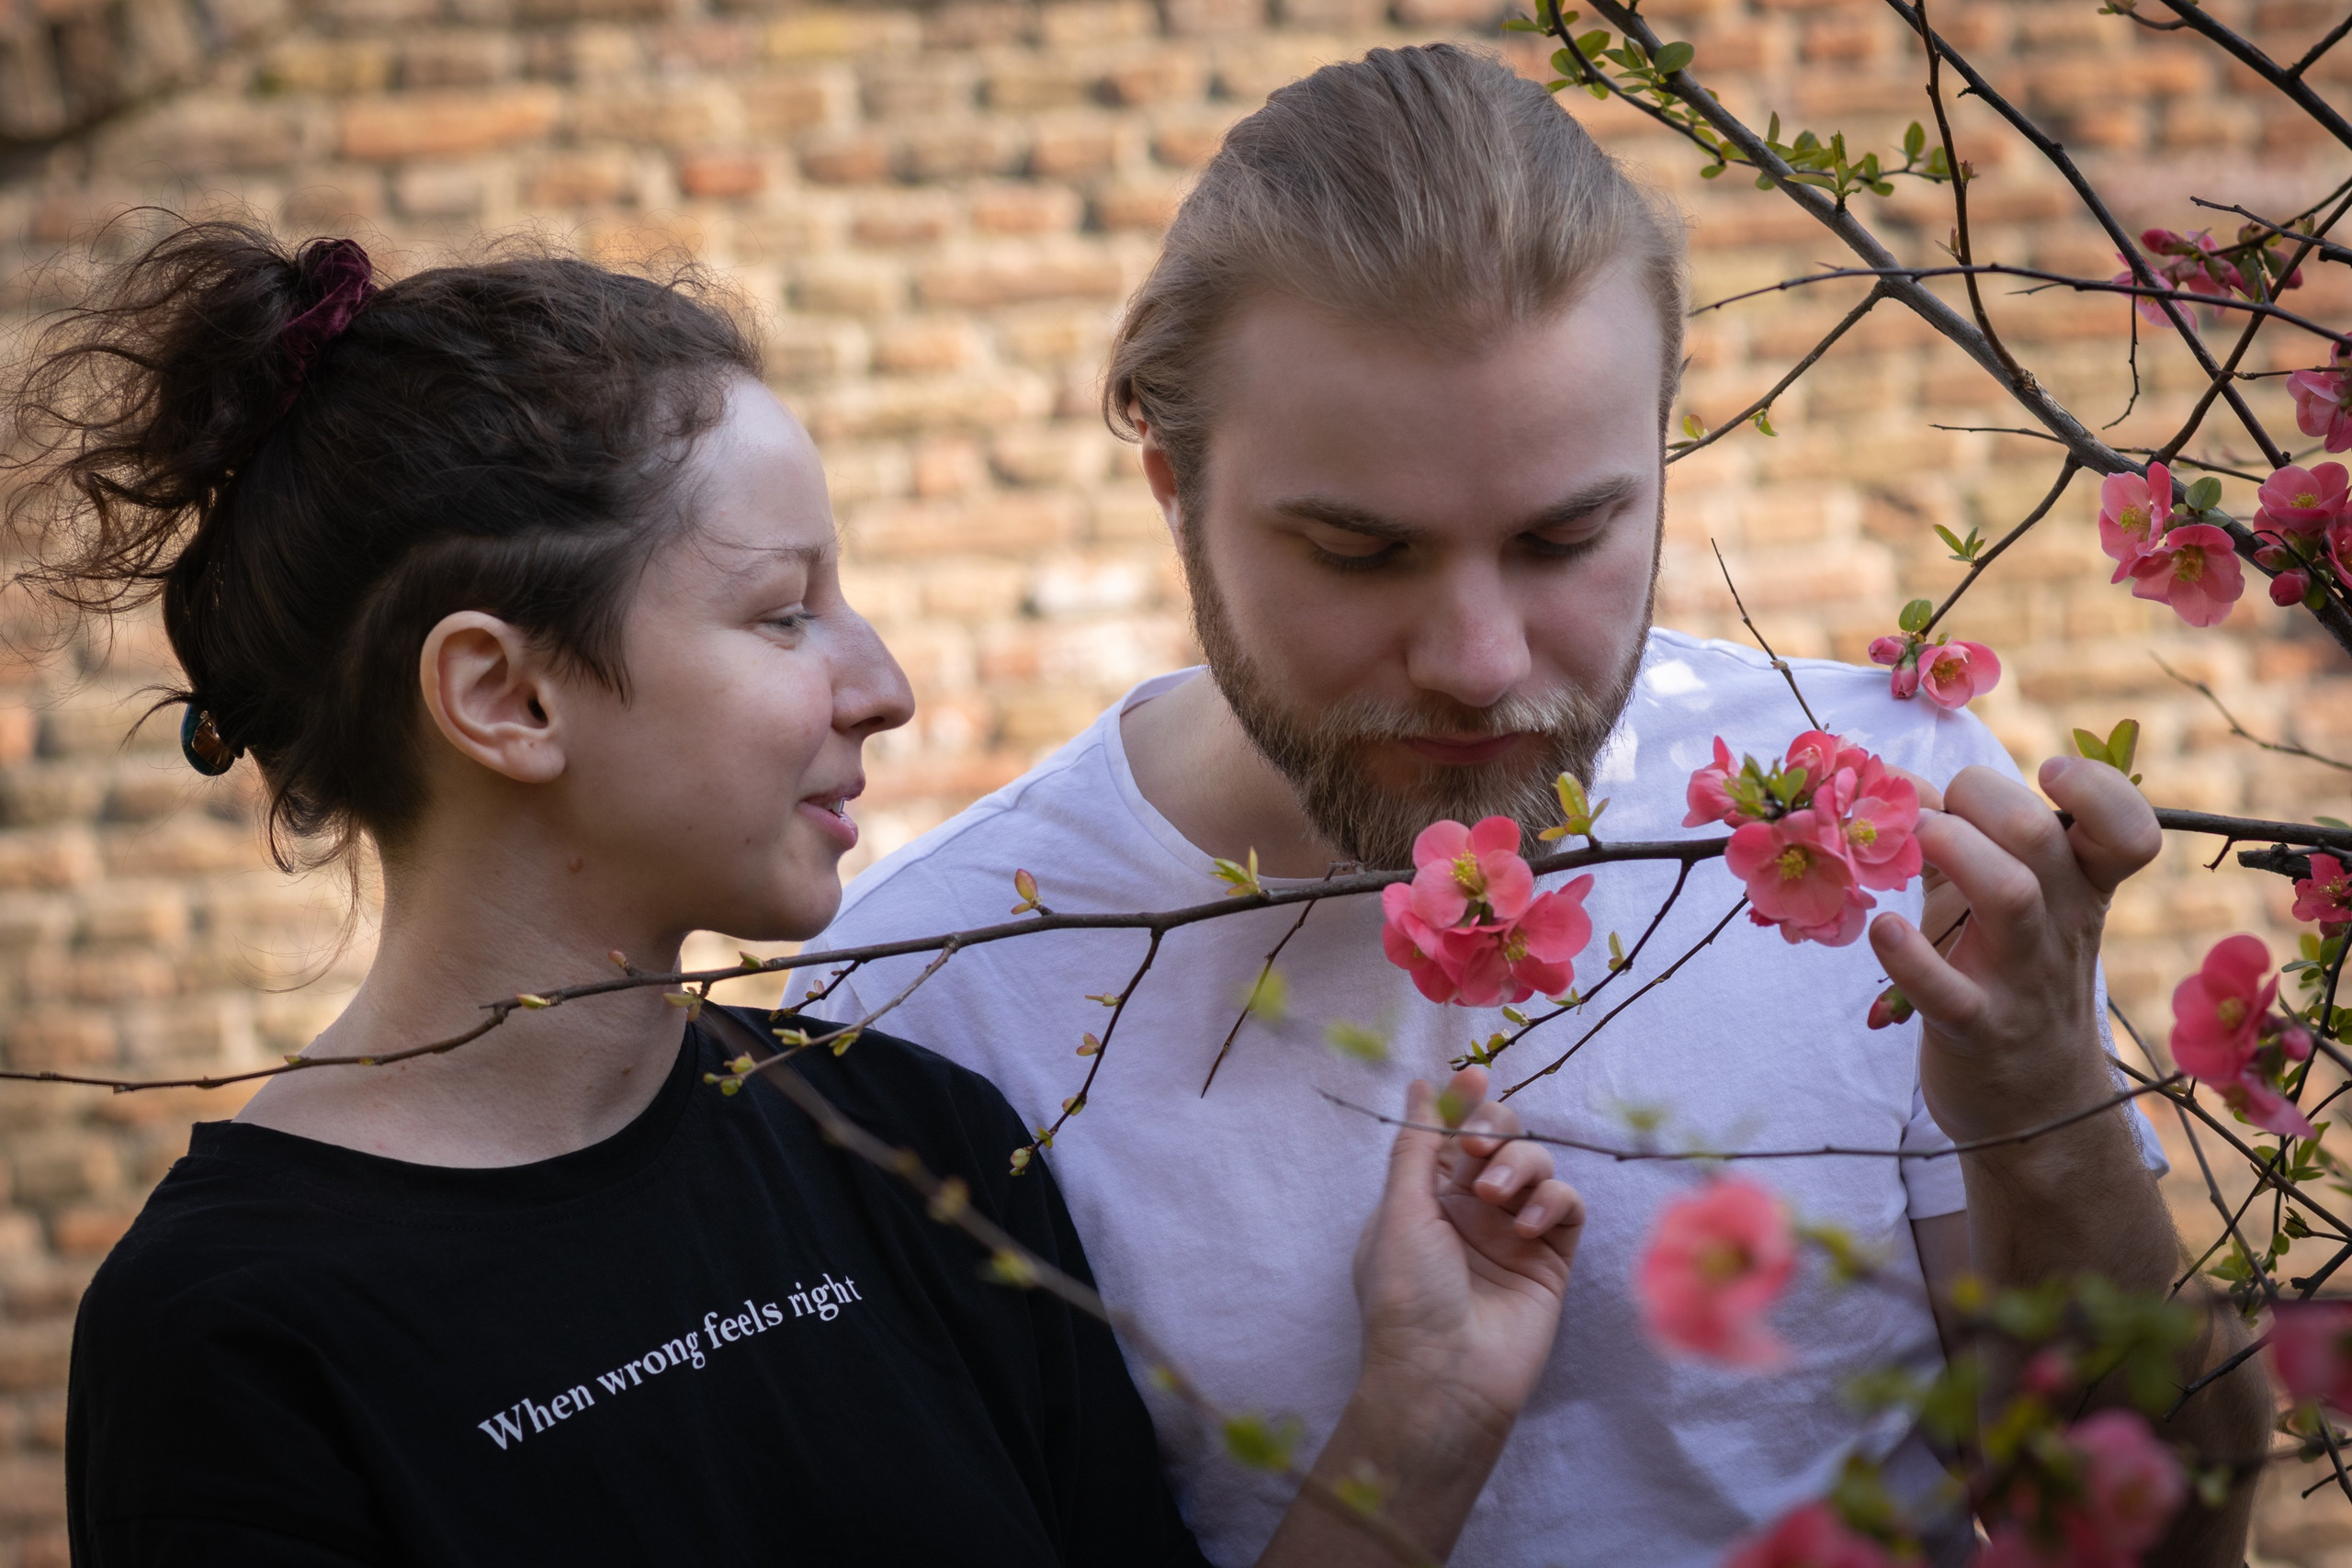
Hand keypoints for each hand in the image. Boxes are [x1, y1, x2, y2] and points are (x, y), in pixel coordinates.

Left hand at [1351, 1064, 1586, 1438]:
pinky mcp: (1551, 1256)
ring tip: (1493, 1197)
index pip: (1451, 1131)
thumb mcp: (1400, 1210)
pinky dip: (1550, 1201)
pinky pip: (1565, 1205)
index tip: (1474, 1076)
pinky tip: (1524, 1226)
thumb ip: (1417, 1143)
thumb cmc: (1408, 1294)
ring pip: (1537, 1163)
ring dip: (1518, 1165)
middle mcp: (1471, 1207)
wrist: (1446, 1375)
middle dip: (1494, 1128)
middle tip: (1476, 1148)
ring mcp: (1513, 1230)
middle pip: (1500, 1138)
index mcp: (1425, 1194)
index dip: (1464, 1101)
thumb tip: (1419, 1084)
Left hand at [1867, 757, 2160, 1145]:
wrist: (2033, 1110)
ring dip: (1954, 849)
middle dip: (1982, 798)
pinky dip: (1909, 956)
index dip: (2098, 788)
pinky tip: (1882, 930)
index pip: (2129, 829)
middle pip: (2043, 838)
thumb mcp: (2001, 904)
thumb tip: (1896, 780)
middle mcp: (2062, 928)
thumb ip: (1958, 836)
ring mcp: (2021, 981)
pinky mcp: (1975, 1031)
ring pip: (2010, 895)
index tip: (2047, 774)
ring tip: (1909, 839)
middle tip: (1934, 812)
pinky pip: (1946, 991)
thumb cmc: (2007, 979)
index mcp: (2082, 889)